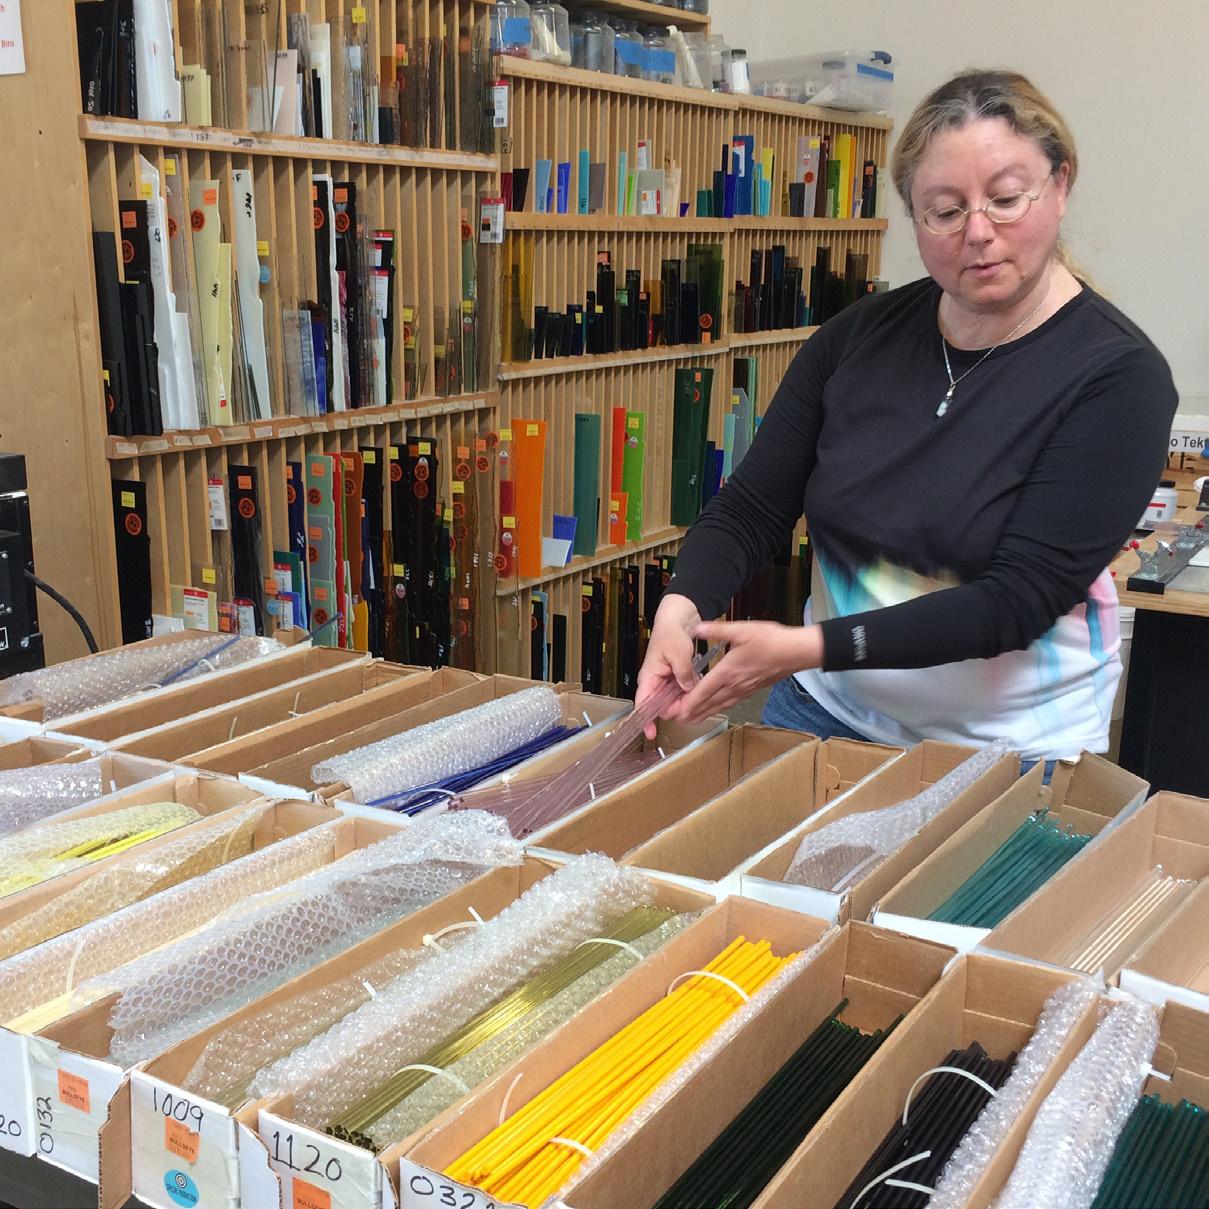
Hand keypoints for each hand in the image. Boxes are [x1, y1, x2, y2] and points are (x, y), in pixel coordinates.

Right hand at [635, 593, 701, 739]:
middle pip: (660, 706)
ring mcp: (664, 682)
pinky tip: (696, 690)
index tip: (650, 733)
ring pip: (671, 701)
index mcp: (649, 677)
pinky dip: (687, 693)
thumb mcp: (679, 653)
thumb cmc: (670, 634)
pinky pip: (679, 693)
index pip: (642, 704)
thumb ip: (683, 673)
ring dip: (682, 701)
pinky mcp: (673, 679)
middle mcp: (654, 682)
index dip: (645, 720)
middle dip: (674, 710)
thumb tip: (688, 689)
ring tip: (694, 697)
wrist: (676, 622)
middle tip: (689, 707)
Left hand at [668, 620, 824, 723]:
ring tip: (690, 720)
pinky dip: (717, 708)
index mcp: (728, 672)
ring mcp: (744, 690)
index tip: (675, 712)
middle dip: (691, 713)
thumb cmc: (771, 641)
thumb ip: (717, 630)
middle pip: (709, 704)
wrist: (796, 653)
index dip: (688, 703)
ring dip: (703, 713)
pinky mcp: (751, 690)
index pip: (703, 691)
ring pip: (719, 706)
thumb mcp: (742, 630)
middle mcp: (734, 685)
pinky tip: (714, 708)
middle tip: (675, 719)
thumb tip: (697, 627)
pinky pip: (730, 703)